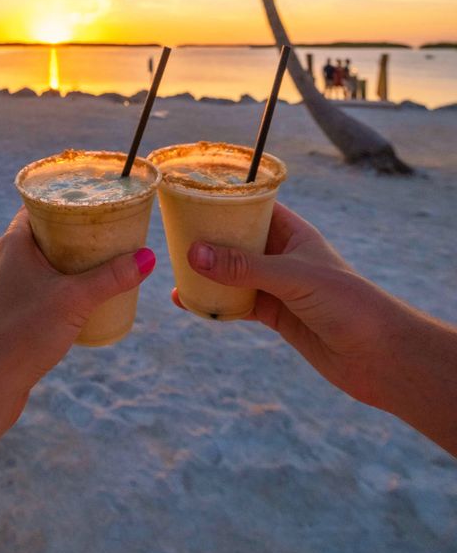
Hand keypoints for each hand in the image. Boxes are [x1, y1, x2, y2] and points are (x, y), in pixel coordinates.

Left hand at [0, 208, 155, 461]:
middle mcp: (6, 259)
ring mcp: (6, 286)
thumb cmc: (24, 333)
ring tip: (103, 261)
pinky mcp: (10, 311)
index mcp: (14, 243)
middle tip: (109, 231)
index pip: (40, 205)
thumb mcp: (75, 300)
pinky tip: (83, 296)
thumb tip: (149, 258)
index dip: (67, 200)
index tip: (96, 202)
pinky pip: (40, 285)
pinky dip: (61, 283)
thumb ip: (112, 278)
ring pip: (43, 261)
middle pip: (45, 232)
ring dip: (70, 260)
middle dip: (77, 232)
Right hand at [175, 201, 406, 409]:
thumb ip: (244, 267)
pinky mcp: (275, 316)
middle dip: (208, 239)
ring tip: (173, 268)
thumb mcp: (293, 278)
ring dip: (207, 273)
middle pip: (237, 240)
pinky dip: (214, 304)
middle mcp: (283, 255)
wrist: (381, 356)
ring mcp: (278, 286)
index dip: (224, 201)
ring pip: (233, 273)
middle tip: (172, 234)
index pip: (253, 206)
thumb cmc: (348, 303)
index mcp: (293, 232)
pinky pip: (237, 304)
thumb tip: (194, 253)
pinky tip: (188, 303)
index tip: (189, 196)